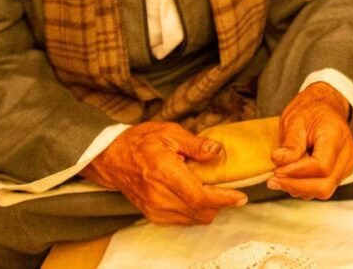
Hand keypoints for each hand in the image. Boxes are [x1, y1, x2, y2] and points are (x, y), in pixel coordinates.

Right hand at [81, 122, 247, 225]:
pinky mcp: (153, 215)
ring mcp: (154, 208)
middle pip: (200, 211)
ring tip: (212, 190)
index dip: (223, 199)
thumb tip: (217, 151)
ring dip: (209, 208)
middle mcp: (158, 194)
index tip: (240, 196)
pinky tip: (197, 196)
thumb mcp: (170, 132)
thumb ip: (196, 144)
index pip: (199, 195)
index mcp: (164, 171)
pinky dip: (195, 212)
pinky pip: (183, 221)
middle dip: (221, 203)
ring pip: (194, 219)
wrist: (112, 158)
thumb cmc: (141, 142)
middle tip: (230, 189)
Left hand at [267, 82, 352, 200]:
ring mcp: (347, 165)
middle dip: (296, 186)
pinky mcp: (341, 172)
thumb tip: (279, 161)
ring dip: (299, 188)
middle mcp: (347, 153)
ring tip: (281, 175)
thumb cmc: (310, 112)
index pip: (321, 166)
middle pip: (325, 185)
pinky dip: (305, 186)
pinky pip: (324, 187)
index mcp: (336, 136)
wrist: (324, 108)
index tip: (276, 171)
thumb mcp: (295, 120)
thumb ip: (290, 143)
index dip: (296, 173)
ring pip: (324, 190)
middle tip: (274, 180)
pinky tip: (293, 176)